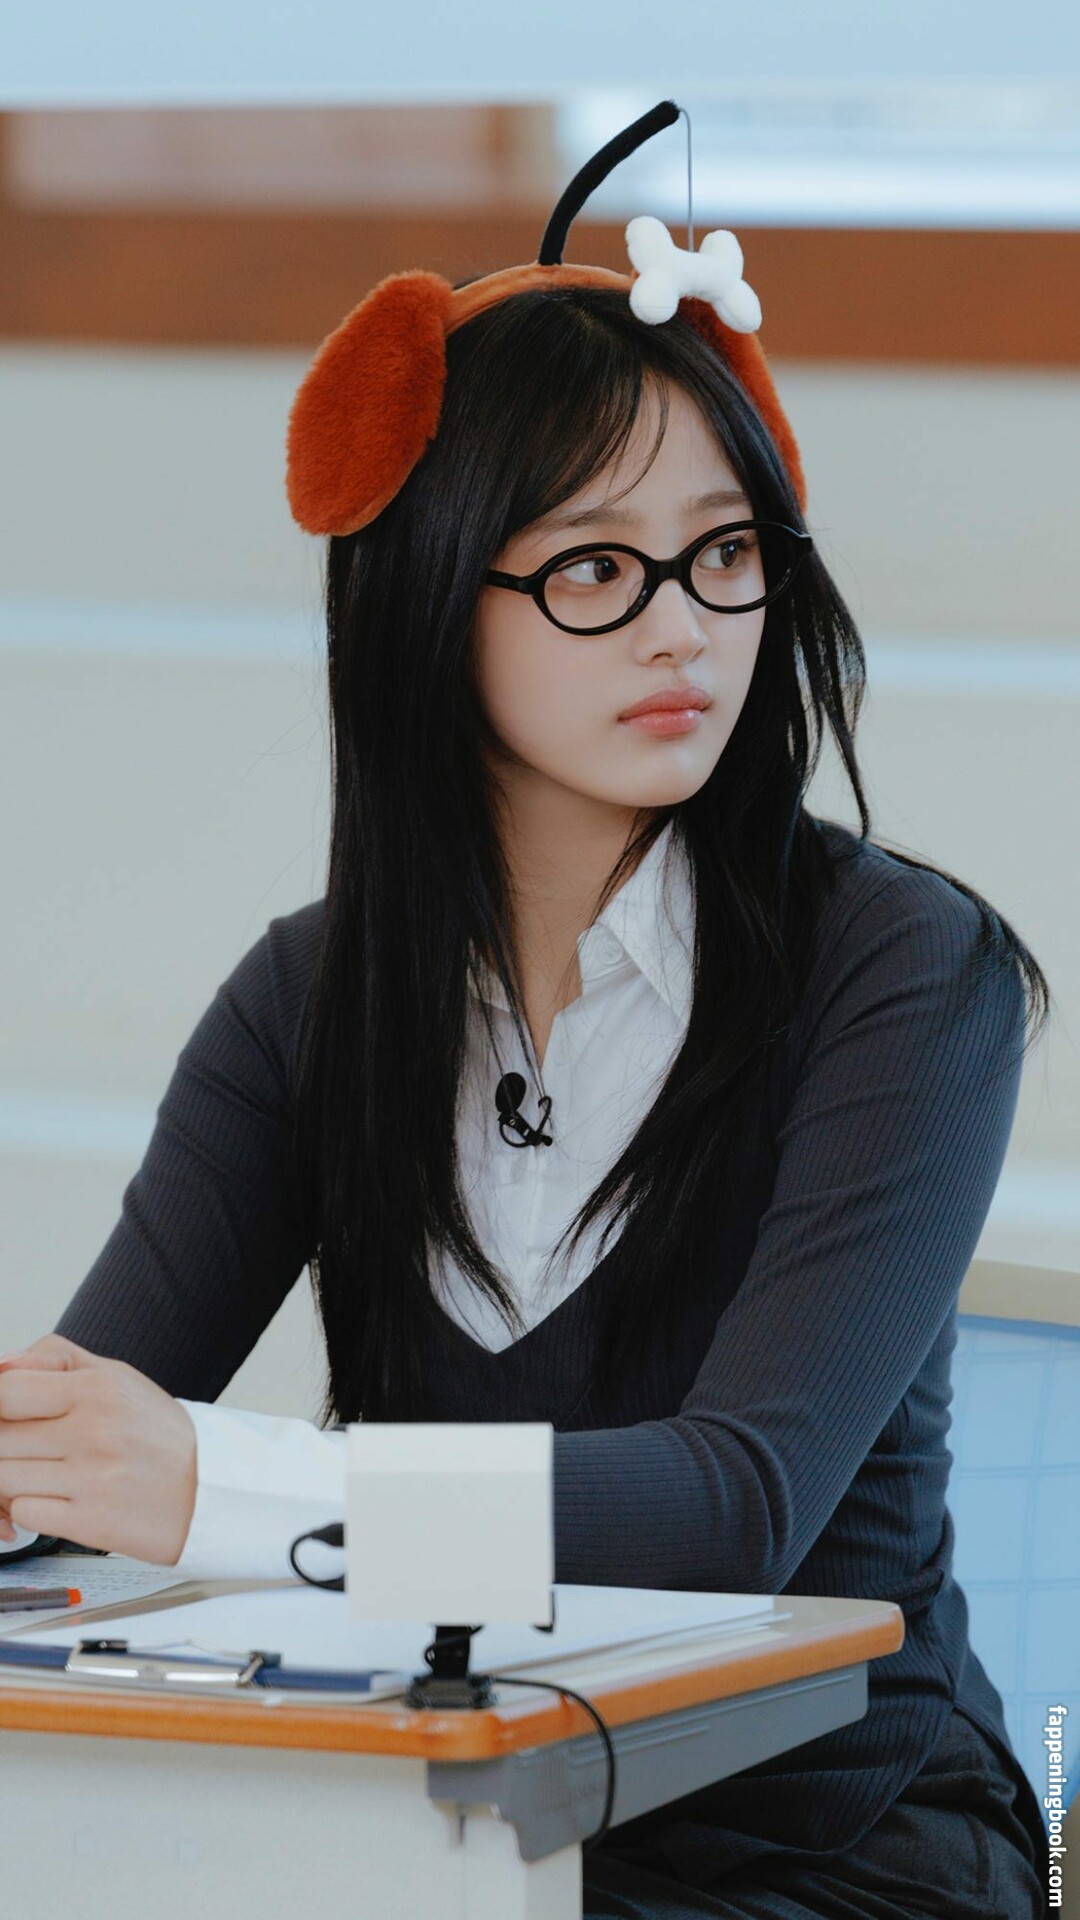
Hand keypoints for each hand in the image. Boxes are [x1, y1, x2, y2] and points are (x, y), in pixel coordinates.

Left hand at [0, 1336, 196, 1564]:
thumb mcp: (118, 1377)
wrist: (211, 1491)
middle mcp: (94, 1432)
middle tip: (31, 1449)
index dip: (0, 1405)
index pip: (7, 1392)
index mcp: (100, 1390)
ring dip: (12, 1479)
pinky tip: (56, 1500)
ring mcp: (90, 1480)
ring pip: (3, 1477)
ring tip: (40, 1475)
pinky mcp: (89, 1524)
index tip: (12, 1416)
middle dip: (5, 1444)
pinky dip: (30, 1509)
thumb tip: (3, 1367)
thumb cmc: (162, 1436)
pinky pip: (24, 1512)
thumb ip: (57, 1359)